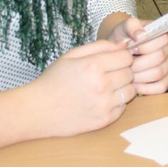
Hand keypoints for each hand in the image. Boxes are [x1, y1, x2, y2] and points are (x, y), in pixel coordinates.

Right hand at [12, 39, 138, 140]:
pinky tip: (101, 101)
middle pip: (130, 73)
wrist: (37, 111)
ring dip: (122, 88)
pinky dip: (116, 104)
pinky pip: (122, 108)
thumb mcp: (71, 56)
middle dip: (122, 72)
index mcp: (93, 66)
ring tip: (106, 88)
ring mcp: (104, 104)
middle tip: (107, 75)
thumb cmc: (53, 81)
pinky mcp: (104, 120)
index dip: (121, 57)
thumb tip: (123, 45)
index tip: (113, 61)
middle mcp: (102, 85)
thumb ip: (99, 46)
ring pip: (130, 91)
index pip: (127, 57)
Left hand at [109, 16, 167, 94]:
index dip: (144, 47)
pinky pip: (161, 87)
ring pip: (159, 74)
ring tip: (128, 74)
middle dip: (139, 63)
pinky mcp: (166, 80)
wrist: (119, 51)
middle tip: (126, 65)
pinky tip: (134, 85)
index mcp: (162, 35)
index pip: (161, 41)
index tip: (130, 48)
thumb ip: (132, 25)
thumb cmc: (123, 38)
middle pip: (159, 59)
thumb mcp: (124, 27)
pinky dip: (146, 88)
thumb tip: (141, 35)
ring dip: (140, 76)